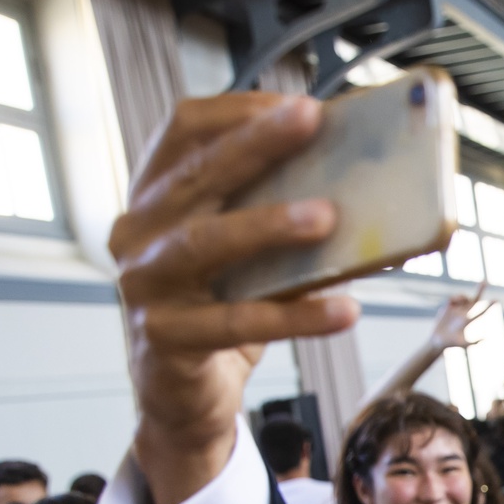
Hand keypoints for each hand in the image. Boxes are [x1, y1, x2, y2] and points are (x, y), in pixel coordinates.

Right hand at [111, 94, 359, 503]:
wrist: (183, 400)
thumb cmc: (219, 311)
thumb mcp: (249, 257)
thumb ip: (279, 217)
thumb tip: (364, 186)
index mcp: (156, 197)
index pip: (183, 130)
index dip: (237, 110)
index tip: (298, 104)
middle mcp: (139, 233)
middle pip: (194, 175)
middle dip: (254, 143)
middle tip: (309, 120)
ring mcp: (145, 286)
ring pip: (204, 242)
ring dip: (267, 224)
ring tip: (326, 216)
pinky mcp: (165, 338)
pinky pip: (234, 321)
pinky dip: (294, 316)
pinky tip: (342, 310)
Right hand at [428, 281, 489, 349]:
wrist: (439, 340)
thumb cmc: (452, 343)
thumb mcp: (463, 344)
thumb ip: (473, 342)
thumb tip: (485, 339)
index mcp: (470, 320)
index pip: (482, 311)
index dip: (489, 306)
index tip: (497, 300)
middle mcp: (465, 313)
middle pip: (475, 298)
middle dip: (480, 289)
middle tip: (485, 282)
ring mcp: (457, 309)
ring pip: (464, 297)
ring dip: (462, 296)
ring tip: (459, 299)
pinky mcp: (448, 307)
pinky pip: (453, 298)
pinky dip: (454, 298)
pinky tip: (452, 302)